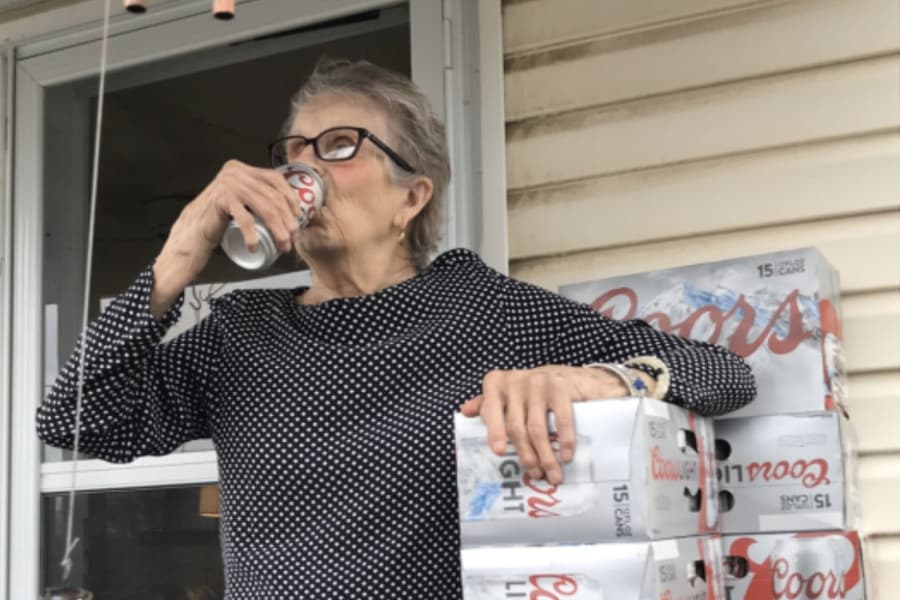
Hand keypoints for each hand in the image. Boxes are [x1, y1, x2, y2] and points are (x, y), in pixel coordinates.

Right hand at [151, 160, 302, 317]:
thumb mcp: (243, 201)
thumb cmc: (221, 219)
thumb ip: (259, 195)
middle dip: (287, 220)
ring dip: (278, 229)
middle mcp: (236, 172)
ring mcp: (228, 183)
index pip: (275, 179)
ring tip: (282, 245)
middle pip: (272, 197)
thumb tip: (293, 208)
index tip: (298, 217)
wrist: (193, 231)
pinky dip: (253, 235)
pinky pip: (245, 218)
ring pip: (264, 208)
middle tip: (292, 238)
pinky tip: (255, 246)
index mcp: (243, 169)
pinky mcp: (221, 199)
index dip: (291, 198)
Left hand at [460, 365, 654, 484]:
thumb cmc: (534, 392)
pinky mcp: (560, 386)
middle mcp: (515, 380)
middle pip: (516, 427)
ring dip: (545, 456)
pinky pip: (560, 419)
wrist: (572, 377)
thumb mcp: (509, 394)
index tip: (497, 452)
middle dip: (526, 455)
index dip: (494, 432)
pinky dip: (564, 440)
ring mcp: (538, 382)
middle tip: (535, 475)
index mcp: (496, 384)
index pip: (491, 411)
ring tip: (552, 474)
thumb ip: (487, 404)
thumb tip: (464, 411)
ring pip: (537, 428)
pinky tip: (567, 455)